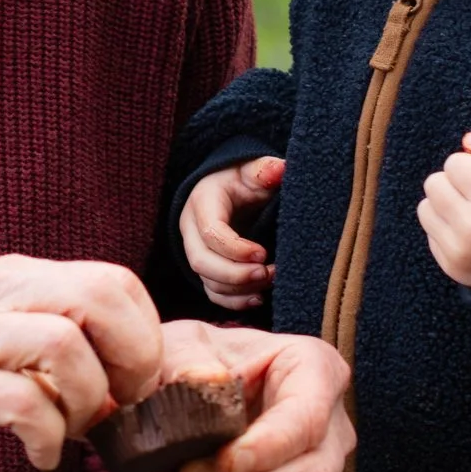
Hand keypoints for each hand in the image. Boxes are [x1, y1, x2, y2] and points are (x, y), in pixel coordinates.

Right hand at [0, 255, 165, 470]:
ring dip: (89, 402)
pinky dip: (47, 438)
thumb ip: (44, 339)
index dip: (143, 334)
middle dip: (133, 358)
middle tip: (122, 406)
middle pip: (100, 297)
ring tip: (75, 432)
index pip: (111, 280)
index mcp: (10, 279)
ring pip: (67, 345)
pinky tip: (39, 457)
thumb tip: (118, 380)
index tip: (135, 382)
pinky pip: (22, 405)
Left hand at [137, 325, 353, 471]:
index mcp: (315, 371)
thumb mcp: (182, 340)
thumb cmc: (193, 355)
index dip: (270, 447)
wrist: (186, 385)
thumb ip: (188, 358)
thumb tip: (201, 382)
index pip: (308, 419)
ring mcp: (309, 471)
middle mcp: (327, 427)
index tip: (224, 462)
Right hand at [179, 157, 282, 308]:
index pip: (210, 233)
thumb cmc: (244, 179)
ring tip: (270, 281)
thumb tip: (278, 171)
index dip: (235, 249)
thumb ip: (264, 170)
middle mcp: (192, 230)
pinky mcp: (206, 269)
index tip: (264, 253)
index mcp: (202, 203)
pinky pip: (213, 293)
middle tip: (267, 273)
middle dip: (235, 274)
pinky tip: (258, 298)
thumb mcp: (253, 170)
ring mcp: (196, 251)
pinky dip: (234, 302)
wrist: (232, 190)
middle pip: (201, 262)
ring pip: (208, 282)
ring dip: (240, 289)